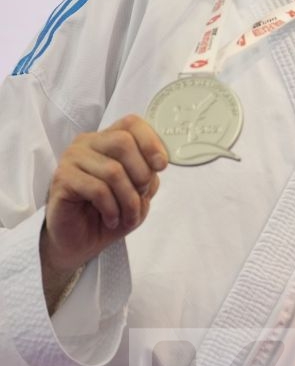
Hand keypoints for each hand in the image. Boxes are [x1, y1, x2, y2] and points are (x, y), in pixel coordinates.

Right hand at [41, 115, 168, 289]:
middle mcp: (87, 143)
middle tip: (141, 197)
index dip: (151, 142)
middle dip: (141, 174)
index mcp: (107, 140)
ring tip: (128, 216)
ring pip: (113, 170)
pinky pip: (97, 189)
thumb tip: (158, 163)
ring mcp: (71, 159)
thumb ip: (148, 173)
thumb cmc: (110, 213)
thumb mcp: (139, 192)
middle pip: (123, 142)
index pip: (131, 123)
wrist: (80, 241)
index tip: (161, 166)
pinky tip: (111, 219)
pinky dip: (112, 208)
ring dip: (129, 200)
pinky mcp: (61, 179)